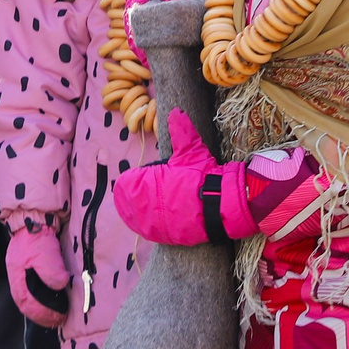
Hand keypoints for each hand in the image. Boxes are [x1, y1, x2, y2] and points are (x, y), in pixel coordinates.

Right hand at [6, 224, 72, 324]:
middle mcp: (17, 277)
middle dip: (41, 315)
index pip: (26, 302)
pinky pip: (30, 291)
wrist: (33, 219)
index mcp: (18, 275)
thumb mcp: (45, 252)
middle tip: (57, 321)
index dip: (41, 313)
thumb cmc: (38, 236)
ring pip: (27, 299)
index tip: (57, 318)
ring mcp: (21, 274)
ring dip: (40, 310)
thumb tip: (59, 285)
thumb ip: (51, 269)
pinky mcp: (27, 270)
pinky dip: (40, 301)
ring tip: (55, 316)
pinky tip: (50, 302)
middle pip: (25, 304)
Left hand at [113, 111, 256, 247]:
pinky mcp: (163, 236)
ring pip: (134, 217)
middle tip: (146, 189)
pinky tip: (155, 218)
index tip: (142, 175)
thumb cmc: (204, 176)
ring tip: (149, 203)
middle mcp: (144, 207)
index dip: (134, 177)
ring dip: (138, 210)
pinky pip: (146, 230)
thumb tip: (176, 112)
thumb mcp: (192, 151)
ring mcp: (152, 224)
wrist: (223, 206)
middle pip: (126, 200)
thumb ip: (181, 131)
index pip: (126, 182)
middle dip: (134, 193)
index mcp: (145, 185)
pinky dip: (148, 224)